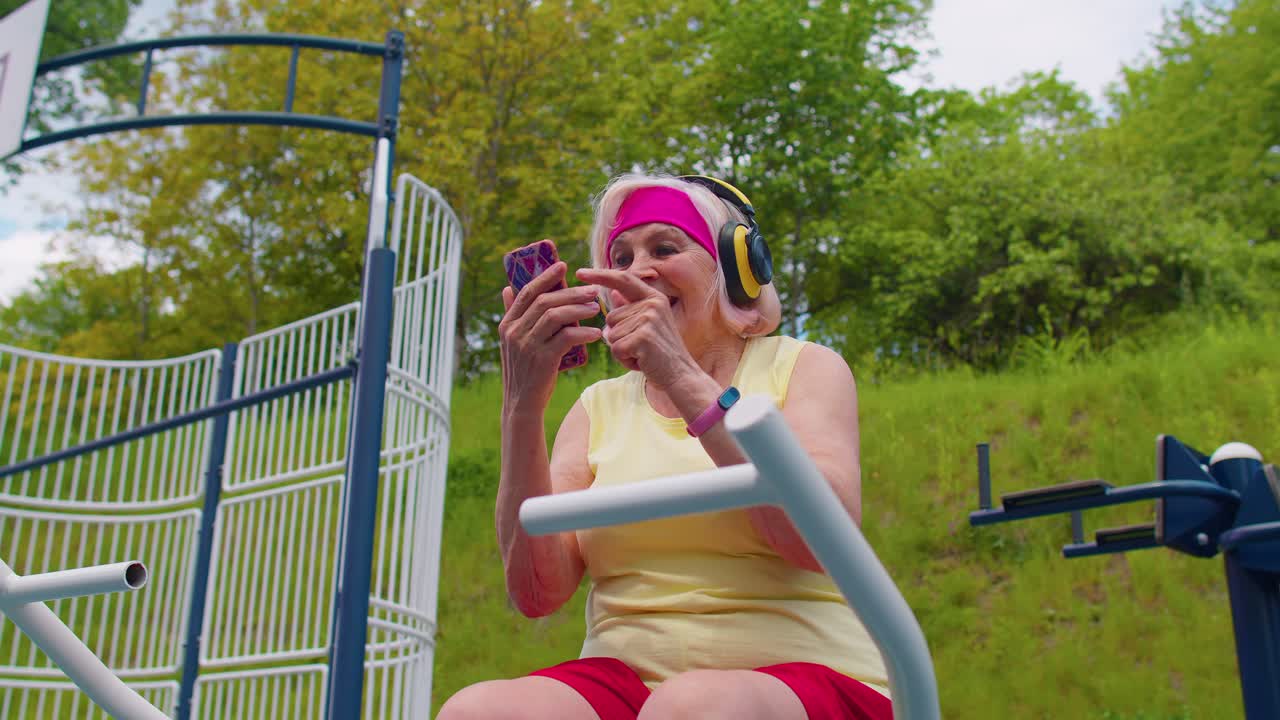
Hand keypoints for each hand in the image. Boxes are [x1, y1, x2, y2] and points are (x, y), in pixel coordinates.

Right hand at [499, 260, 602, 412]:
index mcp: (507, 324)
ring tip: (596, 308)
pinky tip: (596, 332)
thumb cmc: (524, 370)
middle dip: (571, 292)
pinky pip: (567, 337)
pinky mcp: (543, 359)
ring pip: (556, 316)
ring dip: (579, 309)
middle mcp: (514, 332)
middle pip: (545, 301)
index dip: (545, 277)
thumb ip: (513, 315)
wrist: (522, 403)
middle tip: (592, 290)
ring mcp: (527, 345)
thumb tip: (508, 288)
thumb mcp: (513, 342)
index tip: (563, 266)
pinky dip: (583, 332)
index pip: (526, 292)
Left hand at [575, 267, 696, 390]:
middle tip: (641, 347)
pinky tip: (642, 361)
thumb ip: (630, 308)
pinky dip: (624, 359)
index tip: (579, 273)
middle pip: (611, 317)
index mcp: (654, 297)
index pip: (623, 280)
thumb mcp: (646, 325)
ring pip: (611, 334)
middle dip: (619, 337)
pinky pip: (616, 348)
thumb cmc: (660, 352)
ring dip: (622, 350)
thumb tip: (614, 293)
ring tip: (643, 354)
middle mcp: (652, 304)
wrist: (680, 375)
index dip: (600, 275)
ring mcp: (649, 319)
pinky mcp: (643, 337)